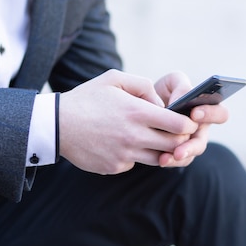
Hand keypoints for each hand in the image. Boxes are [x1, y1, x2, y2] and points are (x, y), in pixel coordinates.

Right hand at [59, 70, 197, 173]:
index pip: (180, 125)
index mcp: (137, 113)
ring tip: (150, 137)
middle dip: (180, 139)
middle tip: (176, 132)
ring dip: (160, 150)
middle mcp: (134, 136)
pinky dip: (136, 156)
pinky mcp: (114, 167)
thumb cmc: (87, 98)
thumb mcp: (114, 79)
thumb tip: (161, 103)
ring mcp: (125, 155)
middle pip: (174, 145)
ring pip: (158, 159)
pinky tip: (124, 144)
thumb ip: (143, 86)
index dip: (189, 124)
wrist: (56, 124)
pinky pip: (135, 164)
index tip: (188, 121)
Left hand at [155, 72, 228, 167]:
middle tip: (179, 146)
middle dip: (192, 146)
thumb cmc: (164, 91)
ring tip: (165, 158)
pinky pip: (178, 160)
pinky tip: (160, 159)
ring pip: (190, 154)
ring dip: (180, 156)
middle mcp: (200, 129)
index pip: (220, 114)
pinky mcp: (177, 152)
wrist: (143, 107)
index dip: (211, 114)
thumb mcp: (172, 81)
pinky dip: (169, 160)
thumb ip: (181, 85)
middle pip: (203, 141)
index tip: (194, 113)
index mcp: (206, 109)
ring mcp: (189, 142)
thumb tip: (181, 100)